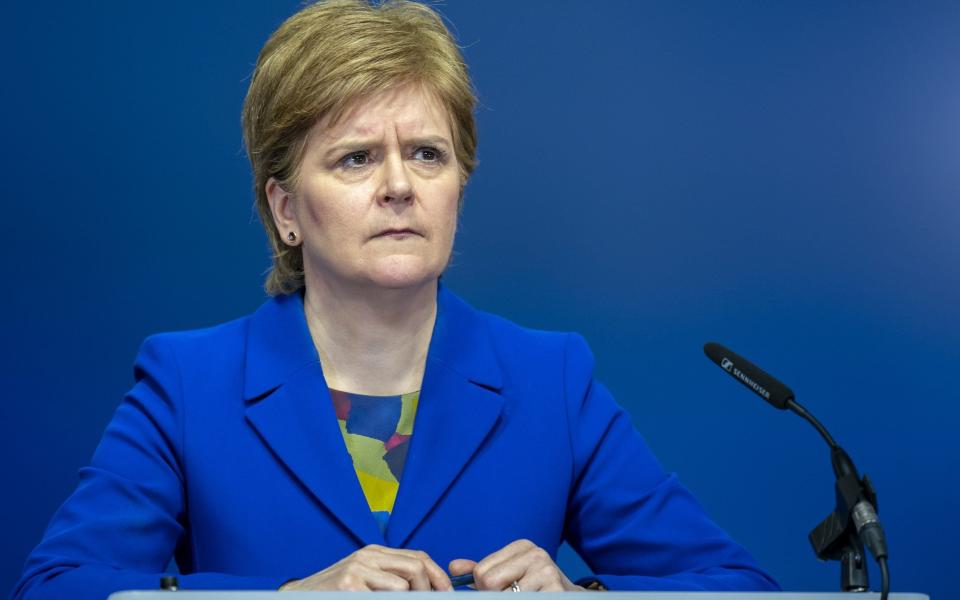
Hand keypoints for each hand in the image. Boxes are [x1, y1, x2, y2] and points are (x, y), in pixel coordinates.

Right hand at [280, 544, 452, 590]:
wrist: (298, 597)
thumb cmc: (335, 592)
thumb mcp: (365, 579)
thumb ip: (390, 578)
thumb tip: (425, 588)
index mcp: (376, 553)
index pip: (419, 557)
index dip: (439, 576)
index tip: (448, 593)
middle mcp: (369, 556)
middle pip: (417, 567)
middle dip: (431, 589)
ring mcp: (358, 568)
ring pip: (403, 584)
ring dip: (410, 599)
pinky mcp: (349, 584)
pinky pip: (386, 596)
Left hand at [449, 539, 583, 591]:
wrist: (568, 597)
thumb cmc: (534, 589)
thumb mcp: (507, 575)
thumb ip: (480, 571)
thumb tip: (453, 567)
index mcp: (521, 546)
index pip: (481, 572)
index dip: (485, 588)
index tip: (505, 589)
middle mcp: (535, 553)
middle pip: (489, 582)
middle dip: (496, 595)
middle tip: (515, 595)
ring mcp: (547, 571)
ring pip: (505, 596)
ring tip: (526, 597)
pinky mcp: (555, 590)